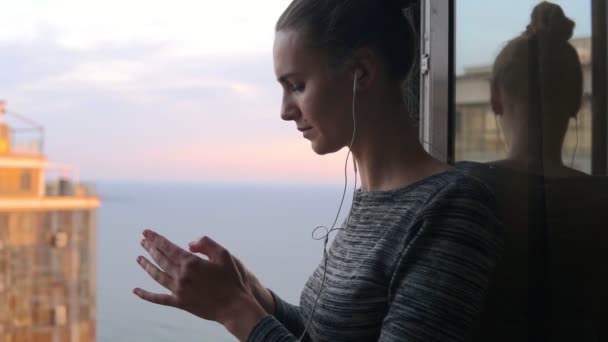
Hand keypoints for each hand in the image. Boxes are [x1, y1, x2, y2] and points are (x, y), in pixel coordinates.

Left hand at [134, 229, 265, 337]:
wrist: (234, 307)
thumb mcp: (225, 255)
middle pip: (161, 259)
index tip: (146, 232)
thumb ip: (207, 244)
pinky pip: (159, 299)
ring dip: (147, 266)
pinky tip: (136, 290)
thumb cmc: (232, 280)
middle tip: (143, 240)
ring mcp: (179, 290)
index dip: (156, 239)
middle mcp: (182, 275)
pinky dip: (146, 295)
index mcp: (191, 262)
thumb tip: (189, 243)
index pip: (168, 247)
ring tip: (139, 258)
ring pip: (157, 275)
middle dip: (150, 248)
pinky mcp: (180, 303)